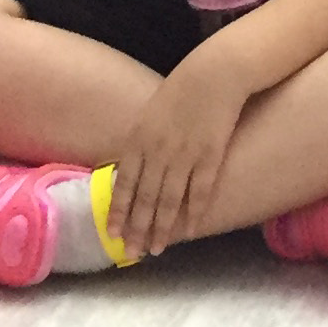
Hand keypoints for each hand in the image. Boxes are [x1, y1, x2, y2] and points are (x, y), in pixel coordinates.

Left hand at [106, 42, 253, 256]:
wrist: (215, 73)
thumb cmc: (181, 92)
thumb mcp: (148, 115)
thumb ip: (138, 145)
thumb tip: (126, 172)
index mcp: (139, 140)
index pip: (124, 184)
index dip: (118, 212)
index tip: (112, 234)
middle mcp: (158, 151)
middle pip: (145, 198)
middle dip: (137, 228)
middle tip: (133, 253)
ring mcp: (185, 154)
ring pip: (169, 200)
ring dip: (163, 227)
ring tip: (157, 249)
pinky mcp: (211, 155)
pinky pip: (200, 191)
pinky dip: (194, 213)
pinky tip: (189, 231)